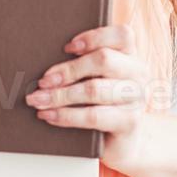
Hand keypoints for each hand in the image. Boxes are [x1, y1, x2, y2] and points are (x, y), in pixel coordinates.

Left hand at [25, 23, 149, 174]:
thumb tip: (46, 62)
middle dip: (68, 70)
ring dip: (61, 95)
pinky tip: (49, 115)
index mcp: (131, 56)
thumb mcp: (97, 79)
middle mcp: (138, 74)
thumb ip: (83, 64)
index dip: (94, 37)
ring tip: (38, 100)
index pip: (122, 35)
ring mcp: (137, 98)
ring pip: (94, 89)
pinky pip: (93, 116)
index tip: (67, 47)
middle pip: (104, 60)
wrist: (121, 141)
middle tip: (43, 81)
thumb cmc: (102, 103)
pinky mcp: (130, 122)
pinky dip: (66, 115)